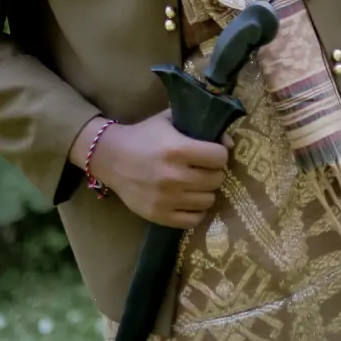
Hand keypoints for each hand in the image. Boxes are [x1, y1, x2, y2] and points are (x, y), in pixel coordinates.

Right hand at [84, 111, 229, 228]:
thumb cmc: (144, 136)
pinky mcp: (158, 215)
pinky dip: (195, 211)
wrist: (110, 157)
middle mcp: (173, 176)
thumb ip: (201, 126)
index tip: (212, 153)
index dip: (219, 154)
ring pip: (207, 201)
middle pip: (216, 180)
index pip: (219, 157)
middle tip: (205, 169)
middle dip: (214, 173)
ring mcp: (166, 199)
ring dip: (205, 191)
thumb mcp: (170, 121)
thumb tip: (230, 144)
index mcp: (177, 149)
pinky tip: (189, 200)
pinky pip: (193, 220)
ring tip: (196, 184)